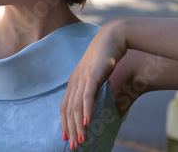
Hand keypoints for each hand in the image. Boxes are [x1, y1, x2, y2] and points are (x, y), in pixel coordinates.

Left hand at [59, 20, 125, 149]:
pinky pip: (87, 95)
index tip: (66, 138)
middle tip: (73, 146)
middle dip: (70, 129)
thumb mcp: (98, 76)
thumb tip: (103, 107)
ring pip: (76, 106)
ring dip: (78, 125)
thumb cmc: (107, 57)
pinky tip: (87, 121)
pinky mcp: (93, 75)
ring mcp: (83, 78)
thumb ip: (96, 91)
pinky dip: (86, 109)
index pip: (64, 106)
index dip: (64, 123)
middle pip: (68, 110)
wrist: (113, 37)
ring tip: (81, 140)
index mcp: (74, 82)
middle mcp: (75, 81)